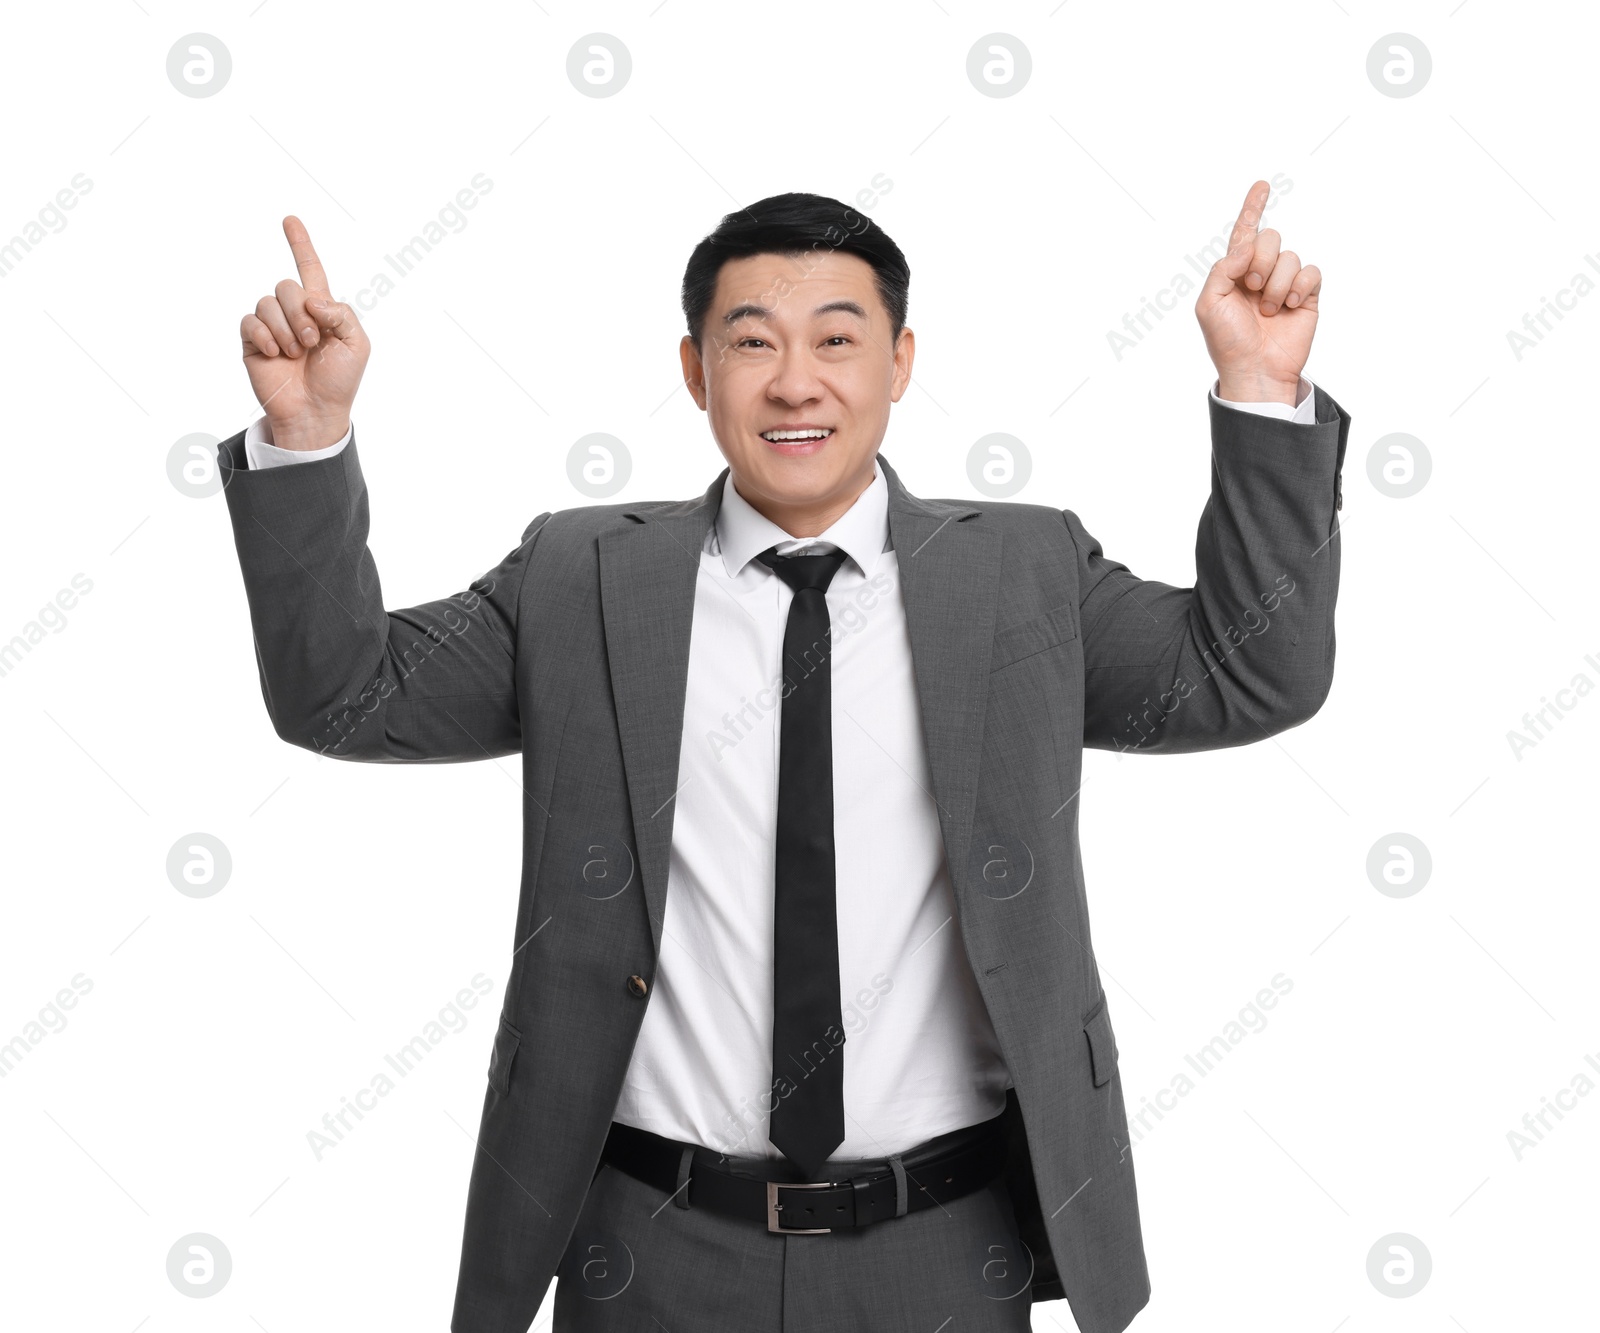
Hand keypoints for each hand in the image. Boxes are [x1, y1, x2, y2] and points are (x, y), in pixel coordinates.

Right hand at [238, 217, 369, 449]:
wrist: (316, 411)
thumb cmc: (339, 381)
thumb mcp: (357, 345)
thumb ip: (342, 313)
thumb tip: (312, 299)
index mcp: (321, 309)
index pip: (310, 269)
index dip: (300, 244)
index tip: (290, 219)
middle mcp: (294, 313)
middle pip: (286, 286)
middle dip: (300, 313)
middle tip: (312, 342)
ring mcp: (272, 326)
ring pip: (267, 302)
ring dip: (286, 328)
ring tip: (296, 353)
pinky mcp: (253, 341)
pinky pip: (250, 321)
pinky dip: (266, 336)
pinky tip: (277, 355)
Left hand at [1194, 180, 1320, 404]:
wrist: (1254, 370)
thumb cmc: (1227, 341)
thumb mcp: (1209, 304)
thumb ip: (1222, 268)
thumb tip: (1247, 245)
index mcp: (1234, 272)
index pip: (1244, 232)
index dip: (1253, 207)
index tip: (1262, 185)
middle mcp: (1261, 273)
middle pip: (1270, 238)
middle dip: (1261, 262)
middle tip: (1253, 289)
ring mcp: (1285, 283)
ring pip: (1290, 257)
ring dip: (1277, 285)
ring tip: (1268, 310)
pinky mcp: (1307, 295)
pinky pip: (1311, 272)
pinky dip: (1299, 287)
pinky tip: (1290, 306)